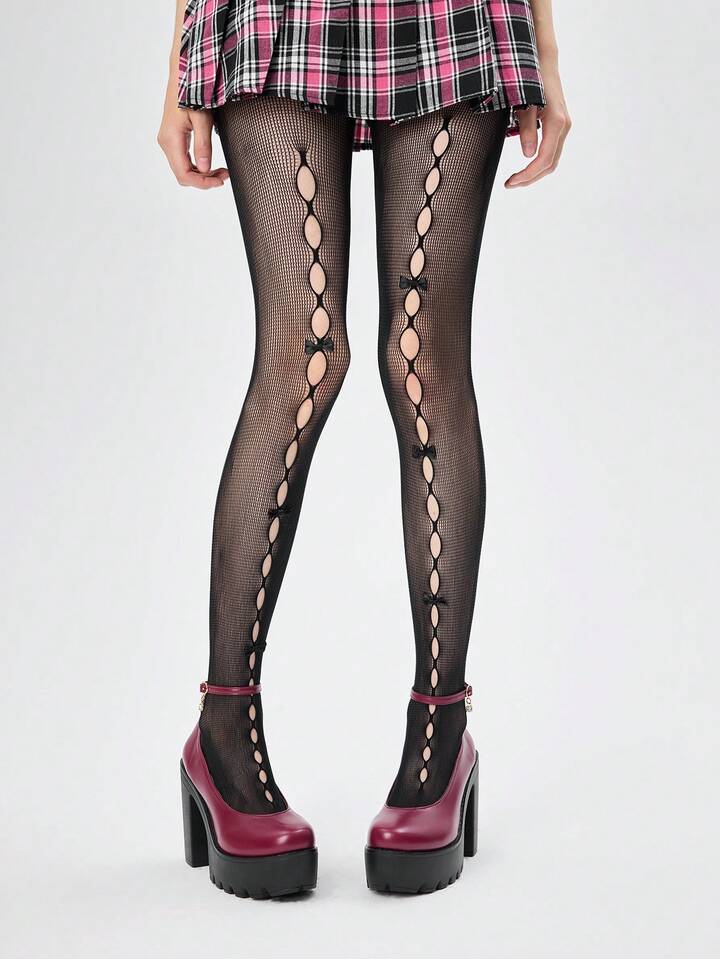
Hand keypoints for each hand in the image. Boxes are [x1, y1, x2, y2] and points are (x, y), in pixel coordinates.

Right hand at [157, 83, 228, 188]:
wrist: (182, 75)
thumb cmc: (192, 91)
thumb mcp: (202, 118)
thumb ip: (203, 145)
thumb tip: (204, 168)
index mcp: (171, 140)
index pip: (184, 174)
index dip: (203, 183)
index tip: (221, 181)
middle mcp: (166, 143)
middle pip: (183, 175)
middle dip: (204, 180)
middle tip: (224, 176)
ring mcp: (168, 141)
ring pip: (184, 169)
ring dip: (202, 174)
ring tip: (221, 171)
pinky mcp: (173, 138)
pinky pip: (184, 160)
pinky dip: (198, 166)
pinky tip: (210, 163)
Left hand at [505, 60, 570, 188]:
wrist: (544, 63)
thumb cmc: (531, 81)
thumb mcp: (523, 104)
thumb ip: (526, 129)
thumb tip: (528, 155)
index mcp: (556, 122)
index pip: (543, 160)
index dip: (527, 175)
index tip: (510, 182)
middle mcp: (564, 126)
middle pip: (549, 165)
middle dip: (529, 178)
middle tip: (509, 184)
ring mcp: (564, 126)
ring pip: (552, 160)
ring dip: (534, 173)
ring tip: (515, 178)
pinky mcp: (561, 126)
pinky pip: (552, 152)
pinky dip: (539, 163)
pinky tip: (525, 166)